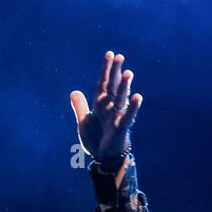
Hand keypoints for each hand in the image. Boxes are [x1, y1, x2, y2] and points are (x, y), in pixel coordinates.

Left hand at [70, 51, 142, 165]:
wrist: (102, 158)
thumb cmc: (96, 138)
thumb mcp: (84, 121)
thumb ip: (80, 106)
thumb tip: (73, 91)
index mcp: (101, 104)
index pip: (103, 83)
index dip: (106, 70)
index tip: (109, 54)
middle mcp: (110, 107)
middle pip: (113, 87)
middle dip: (115, 73)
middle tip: (119, 57)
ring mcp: (117, 117)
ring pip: (120, 99)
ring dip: (124, 87)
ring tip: (128, 73)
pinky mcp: (121, 128)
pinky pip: (127, 117)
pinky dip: (132, 108)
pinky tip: (138, 97)